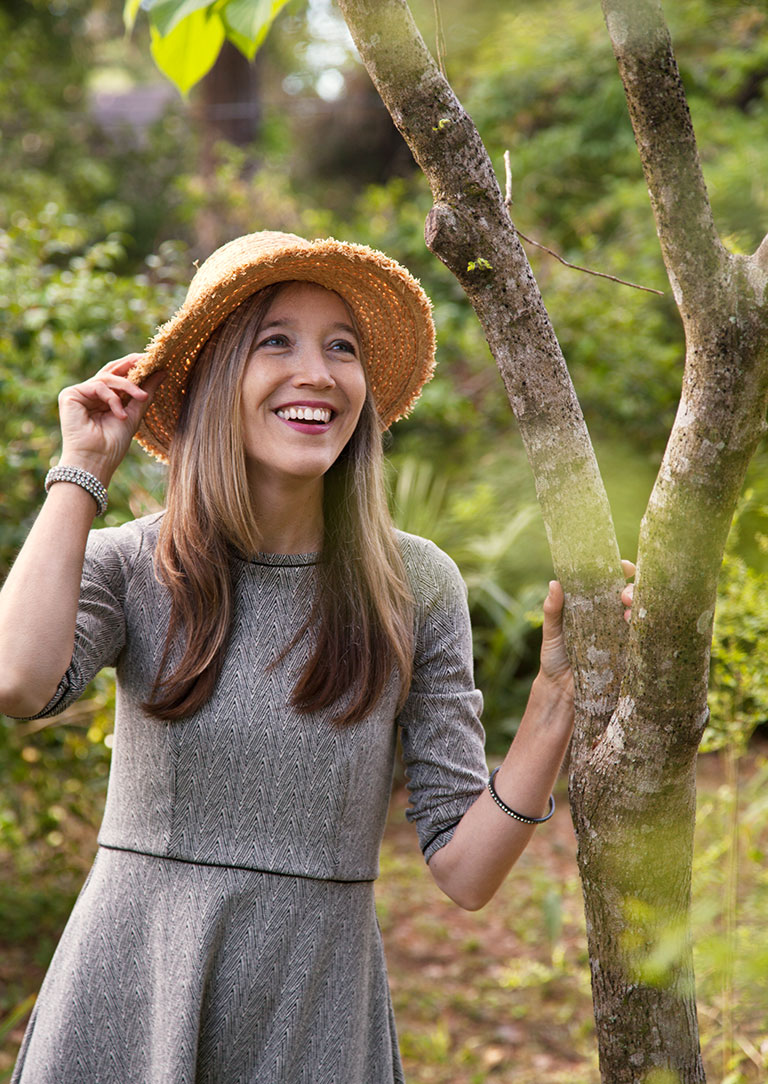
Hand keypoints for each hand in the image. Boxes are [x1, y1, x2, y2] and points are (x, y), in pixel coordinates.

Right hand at [58, 355, 163, 484]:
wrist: (95, 462)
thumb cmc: (112, 445)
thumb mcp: (135, 414)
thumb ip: (146, 393)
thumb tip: (162, 372)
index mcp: (104, 399)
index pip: (119, 376)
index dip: (134, 368)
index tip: (155, 362)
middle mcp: (90, 394)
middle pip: (111, 371)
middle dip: (130, 364)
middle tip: (147, 360)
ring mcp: (79, 393)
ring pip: (107, 377)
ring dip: (128, 386)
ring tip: (141, 398)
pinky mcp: (70, 395)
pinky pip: (97, 386)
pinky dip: (112, 399)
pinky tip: (121, 415)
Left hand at [539, 560, 635, 689]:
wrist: (561, 690)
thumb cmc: (555, 657)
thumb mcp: (552, 632)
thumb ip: (552, 610)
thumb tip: (554, 583)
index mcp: (592, 605)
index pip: (611, 581)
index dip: (621, 570)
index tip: (624, 567)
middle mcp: (611, 616)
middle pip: (631, 594)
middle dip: (633, 589)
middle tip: (624, 596)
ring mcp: (622, 634)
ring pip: (640, 613)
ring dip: (640, 608)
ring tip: (627, 613)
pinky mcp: (629, 653)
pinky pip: (644, 638)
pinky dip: (645, 631)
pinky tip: (637, 630)